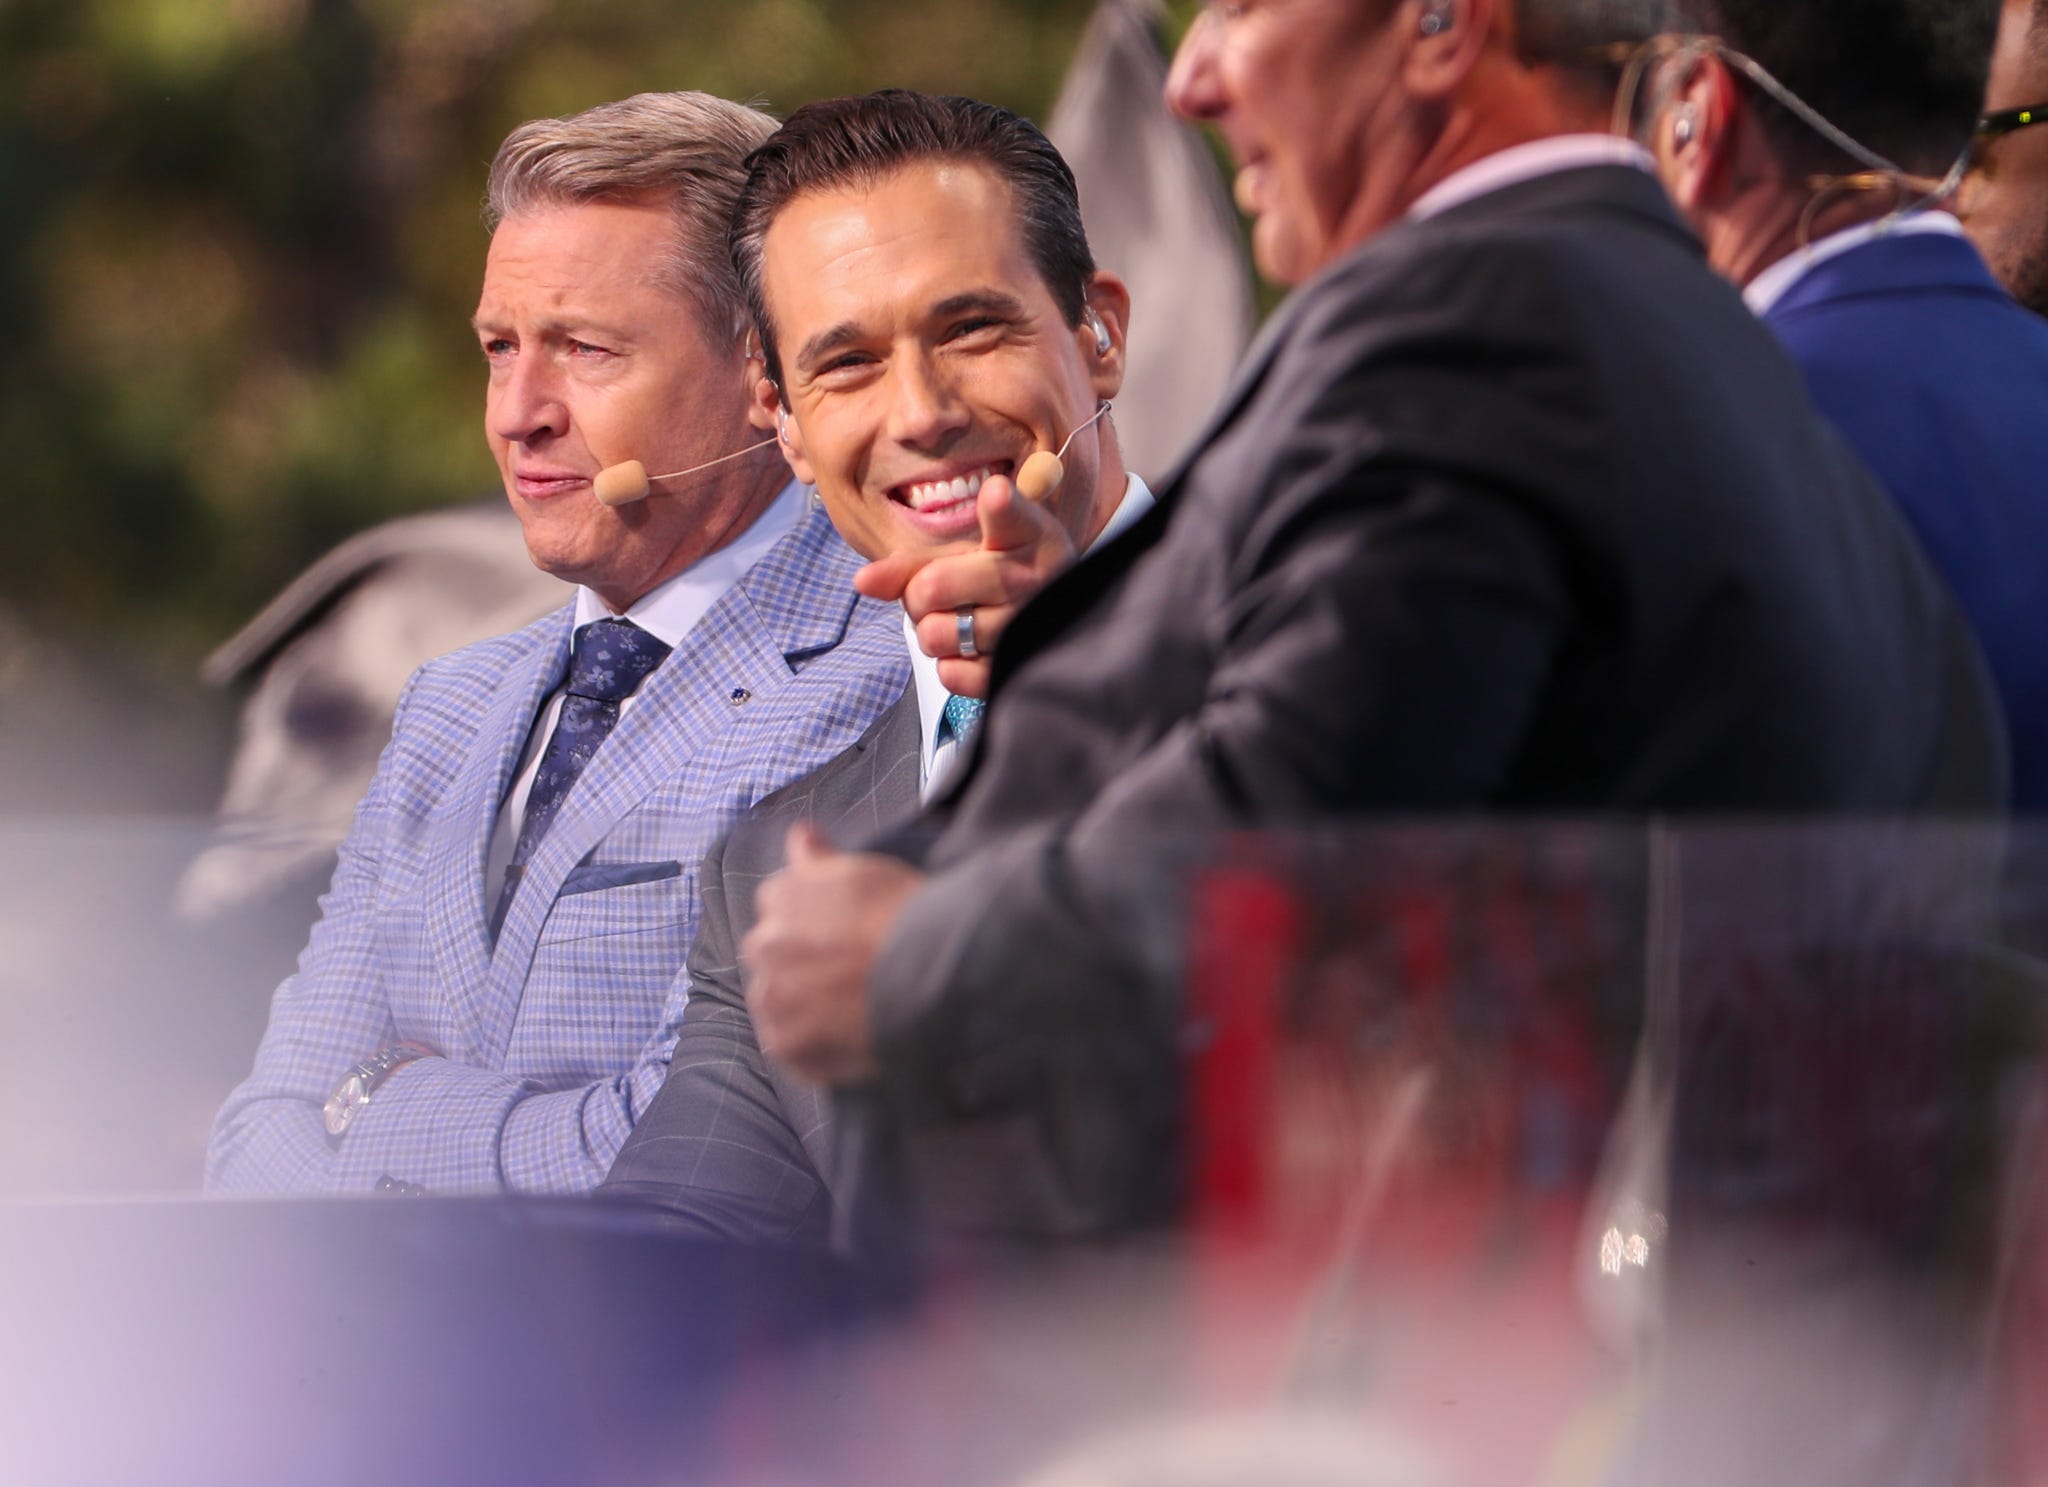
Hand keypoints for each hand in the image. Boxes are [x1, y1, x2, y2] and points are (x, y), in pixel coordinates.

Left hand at [742, 823, 925, 1085]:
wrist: (928, 975)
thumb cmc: (902, 915)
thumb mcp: (862, 870)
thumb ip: (818, 856)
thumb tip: (800, 835)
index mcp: (779, 896)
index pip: (778, 905)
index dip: (812, 921)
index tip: (841, 934)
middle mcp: (763, 945)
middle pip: (770, 954)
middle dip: (796, 962)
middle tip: (846, 973)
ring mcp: (771, 999)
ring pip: (775, 1002)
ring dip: (799, 1005)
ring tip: (849, 1009)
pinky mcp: (785, 1046)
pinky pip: (790, 1048)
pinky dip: (813, 1046)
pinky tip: (848, 1037)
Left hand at [855, 471, 1077, 697]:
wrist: (1049, 618)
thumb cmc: (997, 577)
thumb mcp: (965, 553)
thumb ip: (912, 563)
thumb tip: (861, 582)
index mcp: (1027, 534)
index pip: (1008, 514)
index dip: (998, 507)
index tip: (994, 496)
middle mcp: (1032, 578)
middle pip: (930, 588)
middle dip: (918, 596)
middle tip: (942, 594)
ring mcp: (1026, 625)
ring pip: (934, 635)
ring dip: (934, 633)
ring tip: (960, 622)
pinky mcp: (1016, 667)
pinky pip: (952, 674)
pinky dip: (950, 667)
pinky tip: (969, 649)